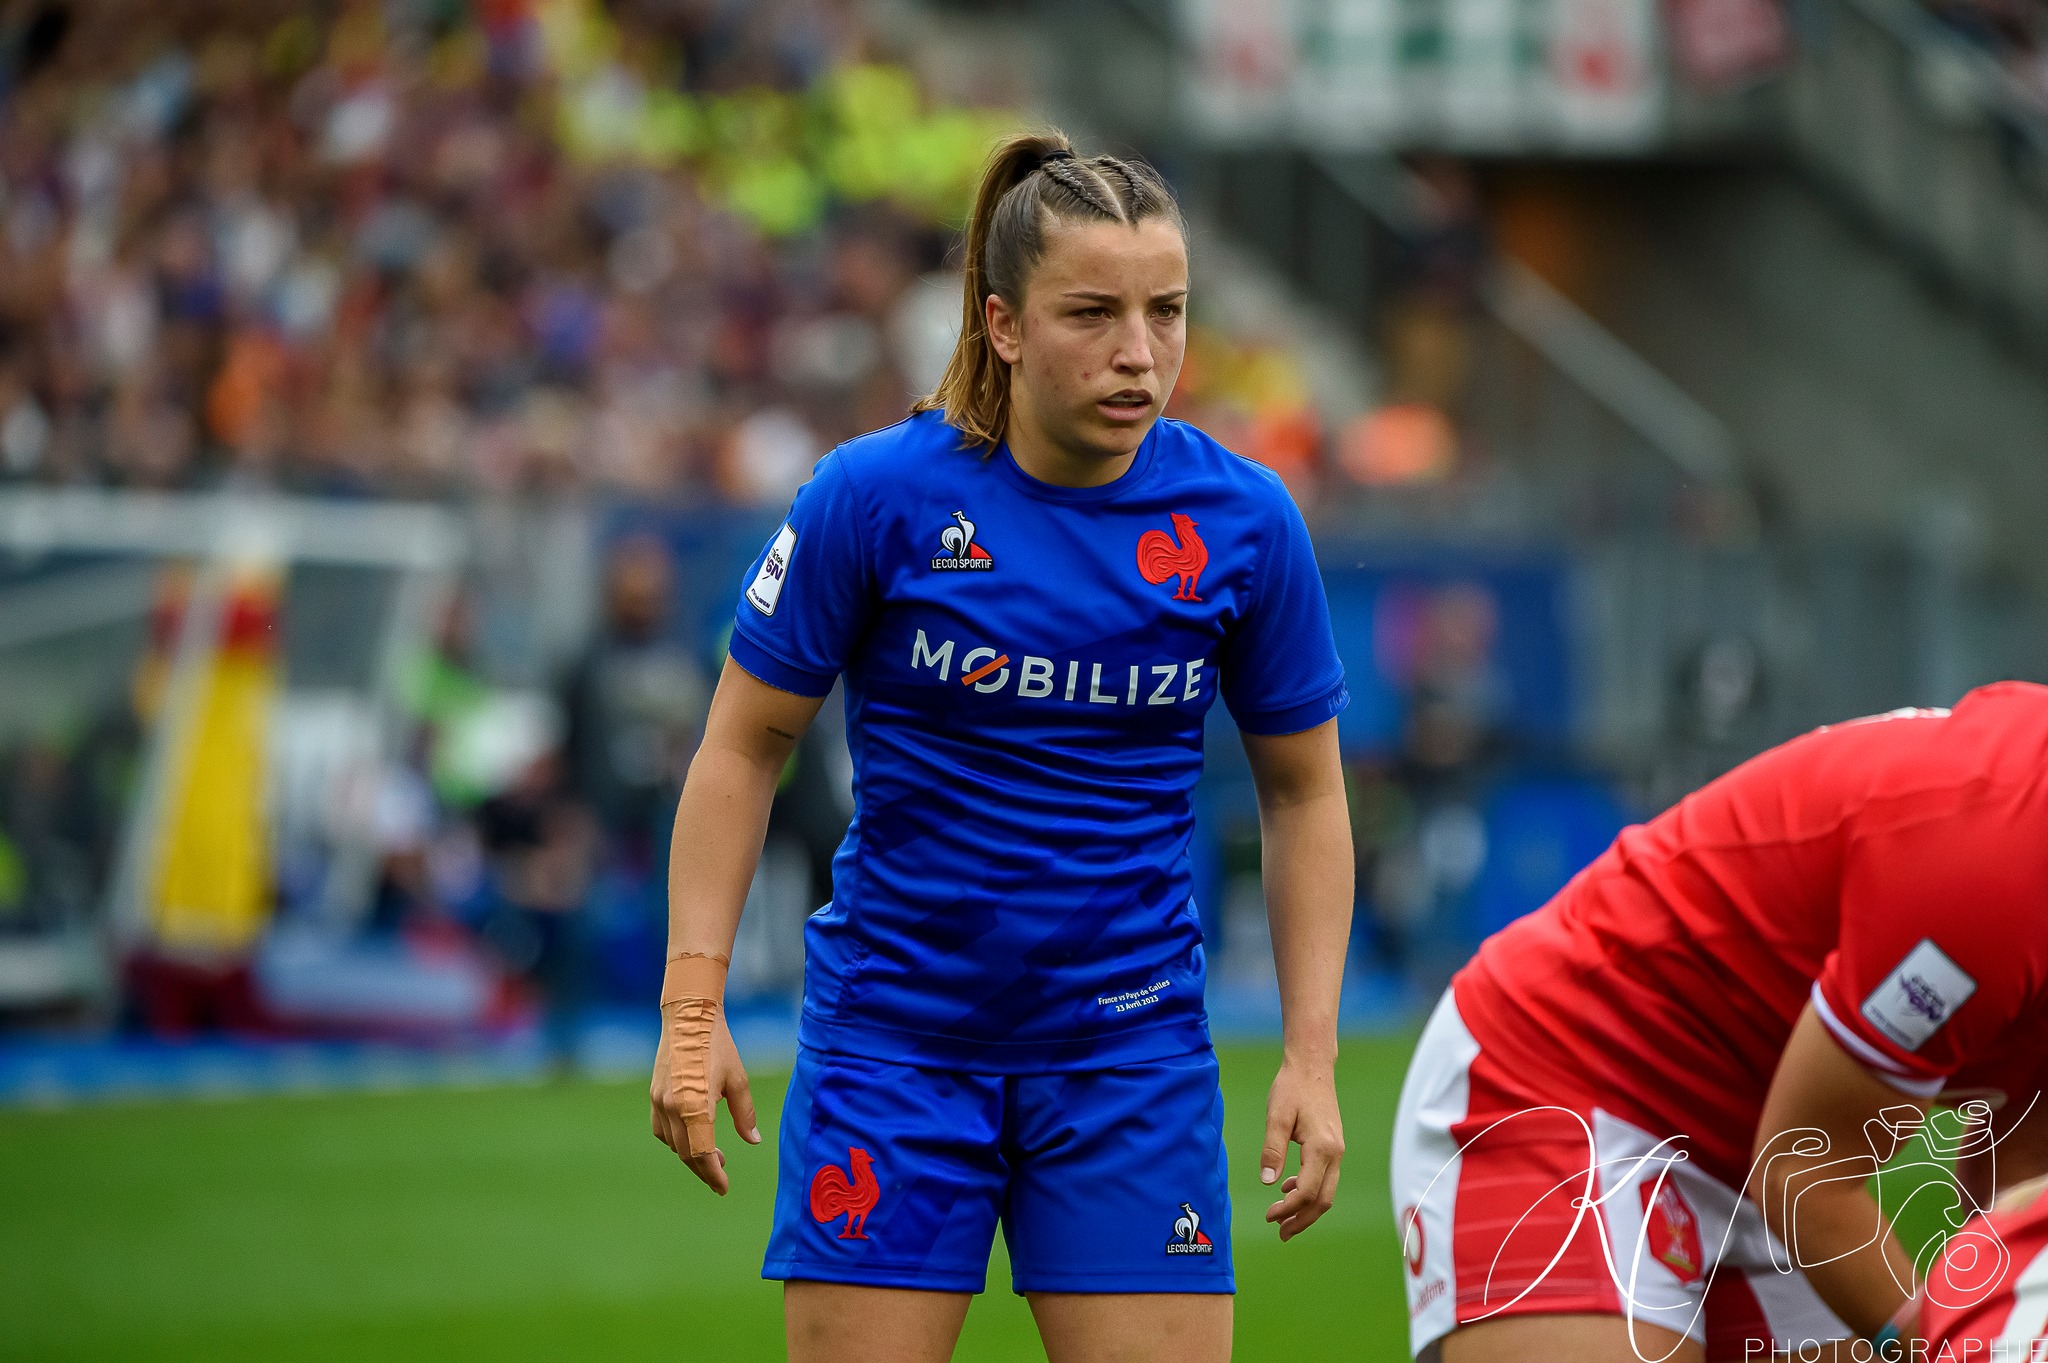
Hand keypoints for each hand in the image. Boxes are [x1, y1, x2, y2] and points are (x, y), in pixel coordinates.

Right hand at [649, 1001, 760, 1194]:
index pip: (702, 1153)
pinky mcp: (653, 1094)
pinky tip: (691, 1138)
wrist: (689, 1016)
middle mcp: (672, 1107)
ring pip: (673, 1143)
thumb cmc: (719, 1046)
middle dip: (704, 1170)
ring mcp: (659, 1101)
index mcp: (695, 1106)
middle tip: (720, 1180)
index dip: (713, 1174)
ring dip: (691, 1155)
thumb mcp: (739, 1080)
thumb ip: (745, 1114)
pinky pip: (661, 1129)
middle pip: (686, 1153)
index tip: (723, 1187)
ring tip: (713, 1157)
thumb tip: (754, 1141)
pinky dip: (676, 1140)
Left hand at [1260, 1055, 1343, 1240]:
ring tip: (1283, 1219)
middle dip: (1302, 1220)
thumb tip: (1267, 1183)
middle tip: (1280, 1233)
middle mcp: (1335, 1153)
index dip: (1289, 1210)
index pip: (1307, 1192)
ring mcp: (1337, 1151)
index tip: (1269, 1216)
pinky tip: (1289, 1189)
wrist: (1312, 1067)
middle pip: (1323, 1200)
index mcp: (1322, 1148)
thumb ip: (1272, 1150)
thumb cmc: (1292, 1088)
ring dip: (1306, 1209)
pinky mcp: (1333, 1147)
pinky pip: (1325, 1179)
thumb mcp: (1276, 1116)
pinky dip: (1309, 1191)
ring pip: (1326, 1192)